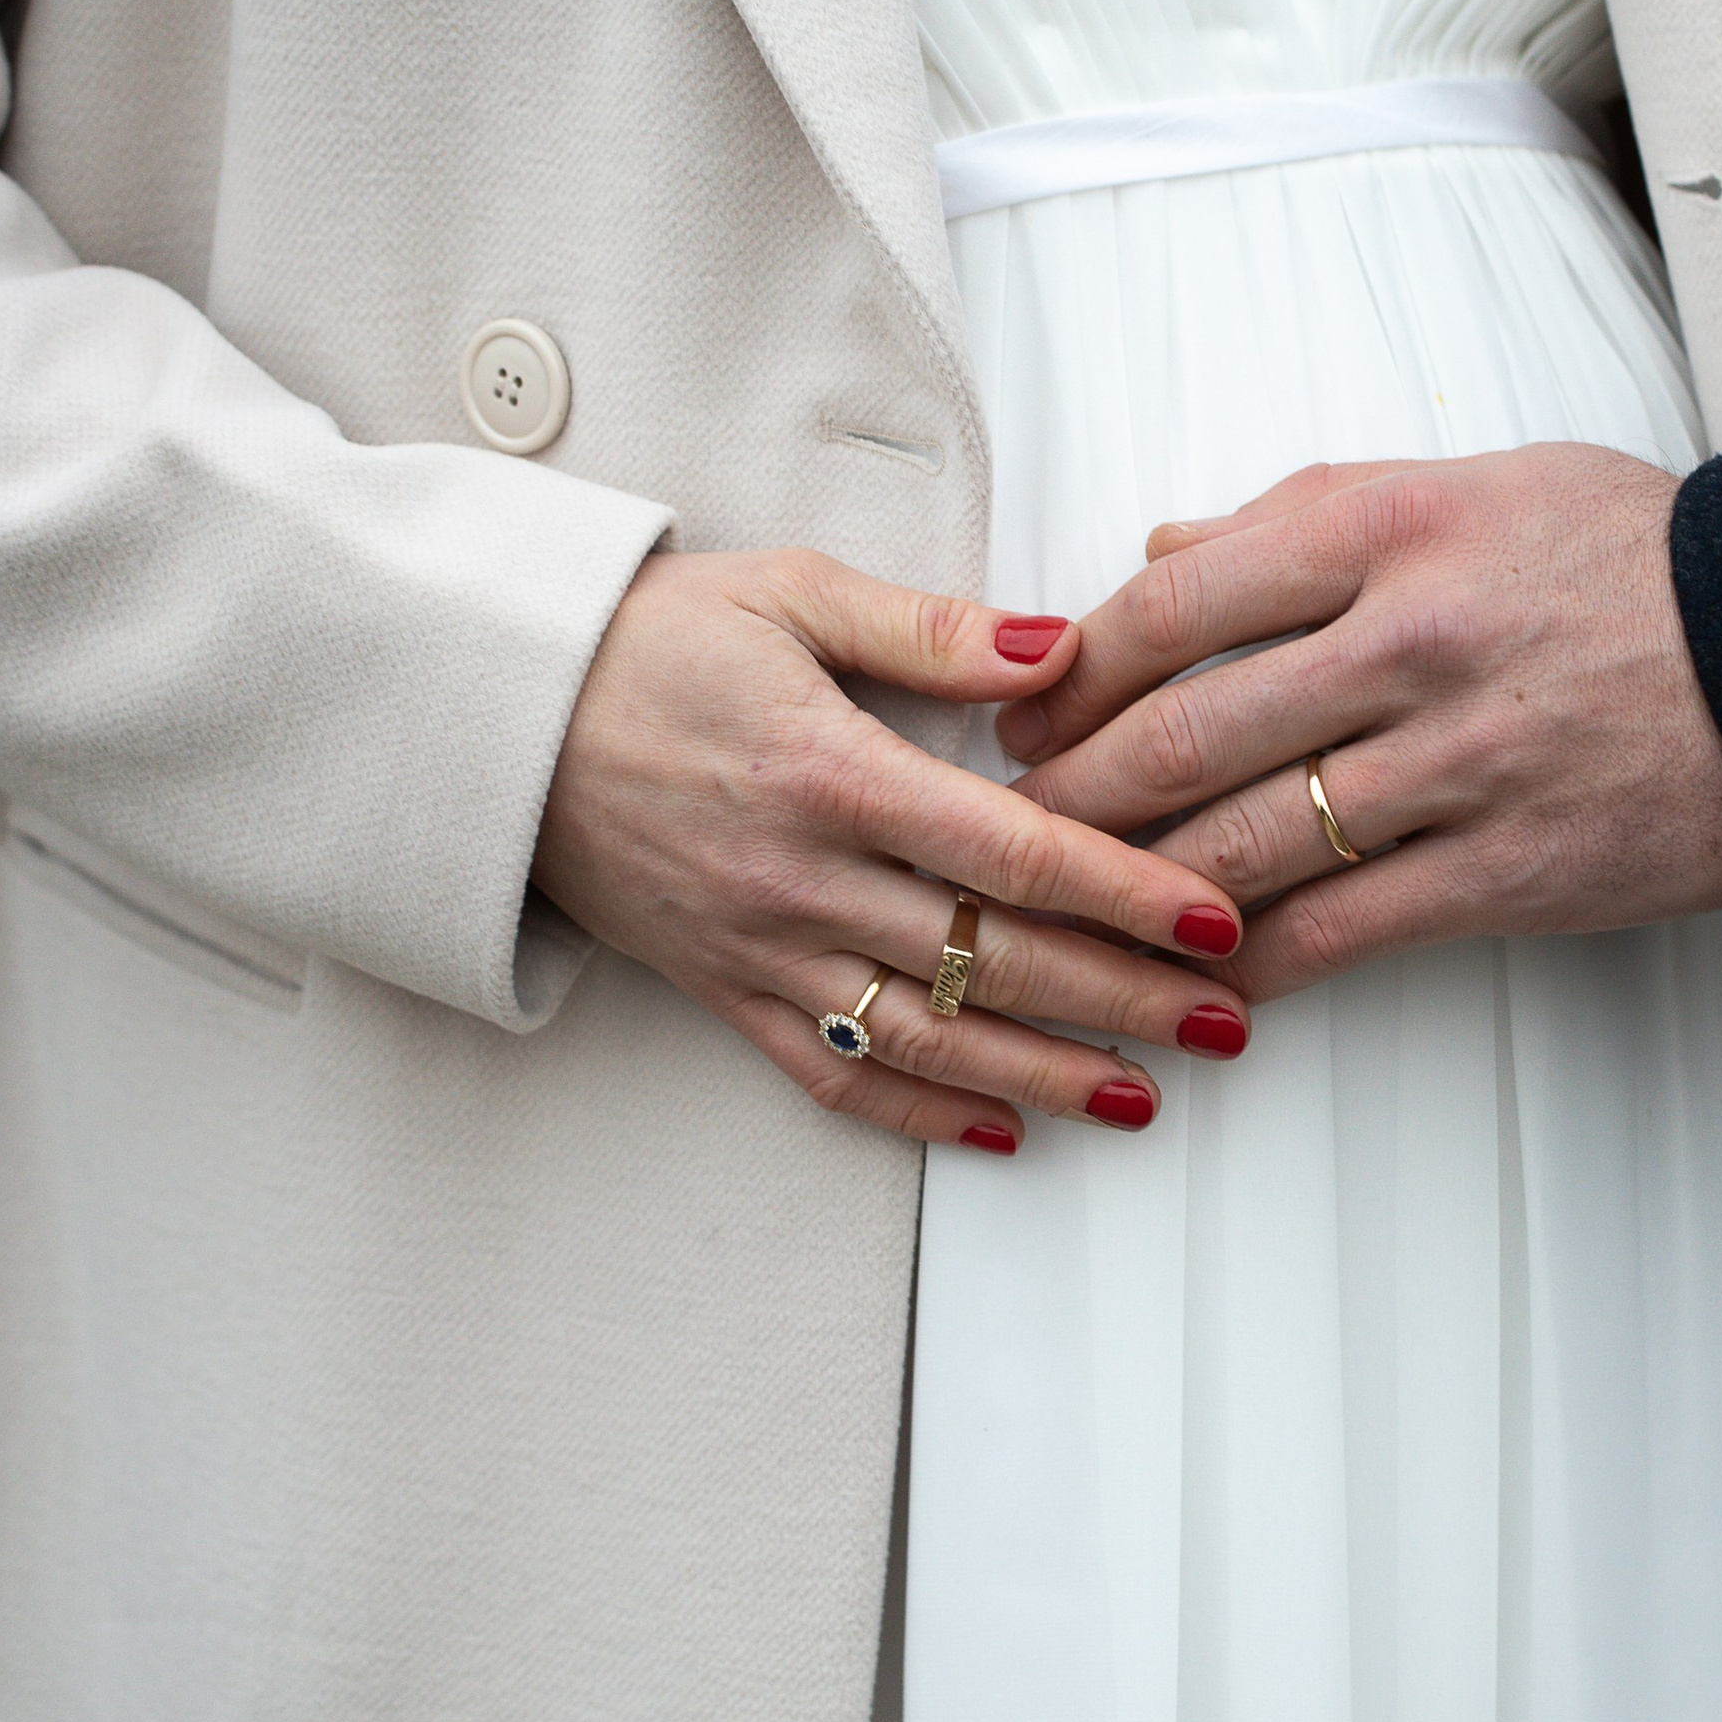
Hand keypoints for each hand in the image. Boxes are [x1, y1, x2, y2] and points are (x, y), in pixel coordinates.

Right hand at [532, 548, 1249, 1148]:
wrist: (492, 715)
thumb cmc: (645, 641)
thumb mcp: (788, 592)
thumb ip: (931, 629)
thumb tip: (1058, 645)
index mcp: (830, 773)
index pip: (1010, 850)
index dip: (1124, 892)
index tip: (1215, 918)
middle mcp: (801, 878)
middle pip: (992, 957)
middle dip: (1125, 998)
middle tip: (1229, 1021)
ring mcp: (760, 946)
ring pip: (927, 1035)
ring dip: (1044, 1073)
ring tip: (1144, 1095)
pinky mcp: (721, 989)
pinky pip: (831, 1072)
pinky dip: (920, 1112)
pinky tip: (1001, 1130)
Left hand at [994, 449, 1721, 1000]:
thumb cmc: (1647, 560)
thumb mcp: (1482, 484)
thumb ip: (1309, 516)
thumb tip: (1162, 553)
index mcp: (1393, 526)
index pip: (1172, 600)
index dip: (1073, 668)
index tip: (1024, 706)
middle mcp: (1413, 640)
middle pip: (1182, 732)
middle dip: (1073, 792)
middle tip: (1015, 821)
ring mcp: (1461, 763)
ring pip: (1242, 843)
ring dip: (1137, 887)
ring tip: (1077, 906)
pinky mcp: (1511, 870)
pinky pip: (1341, 930)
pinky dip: (1253, 964)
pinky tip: (1204, 979)